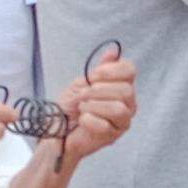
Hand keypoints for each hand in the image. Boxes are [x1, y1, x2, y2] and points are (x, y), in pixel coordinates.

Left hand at [47, 52, 139, 170]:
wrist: (58, 129)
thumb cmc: (71, 106)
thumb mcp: (83, 82)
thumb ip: (100, 69)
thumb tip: (114, 51)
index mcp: (122, 85)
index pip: (129, 70)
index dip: (111, 70)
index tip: (93, 76)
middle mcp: (128, 102)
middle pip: (126, 90)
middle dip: (98, 91)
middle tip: (82, 95)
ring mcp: (123, 120)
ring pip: (118, 109)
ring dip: (94, 106)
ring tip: (82, 108)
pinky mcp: (113, 136)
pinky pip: (105, 125)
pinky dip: (89, 120)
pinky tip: (82, 120)